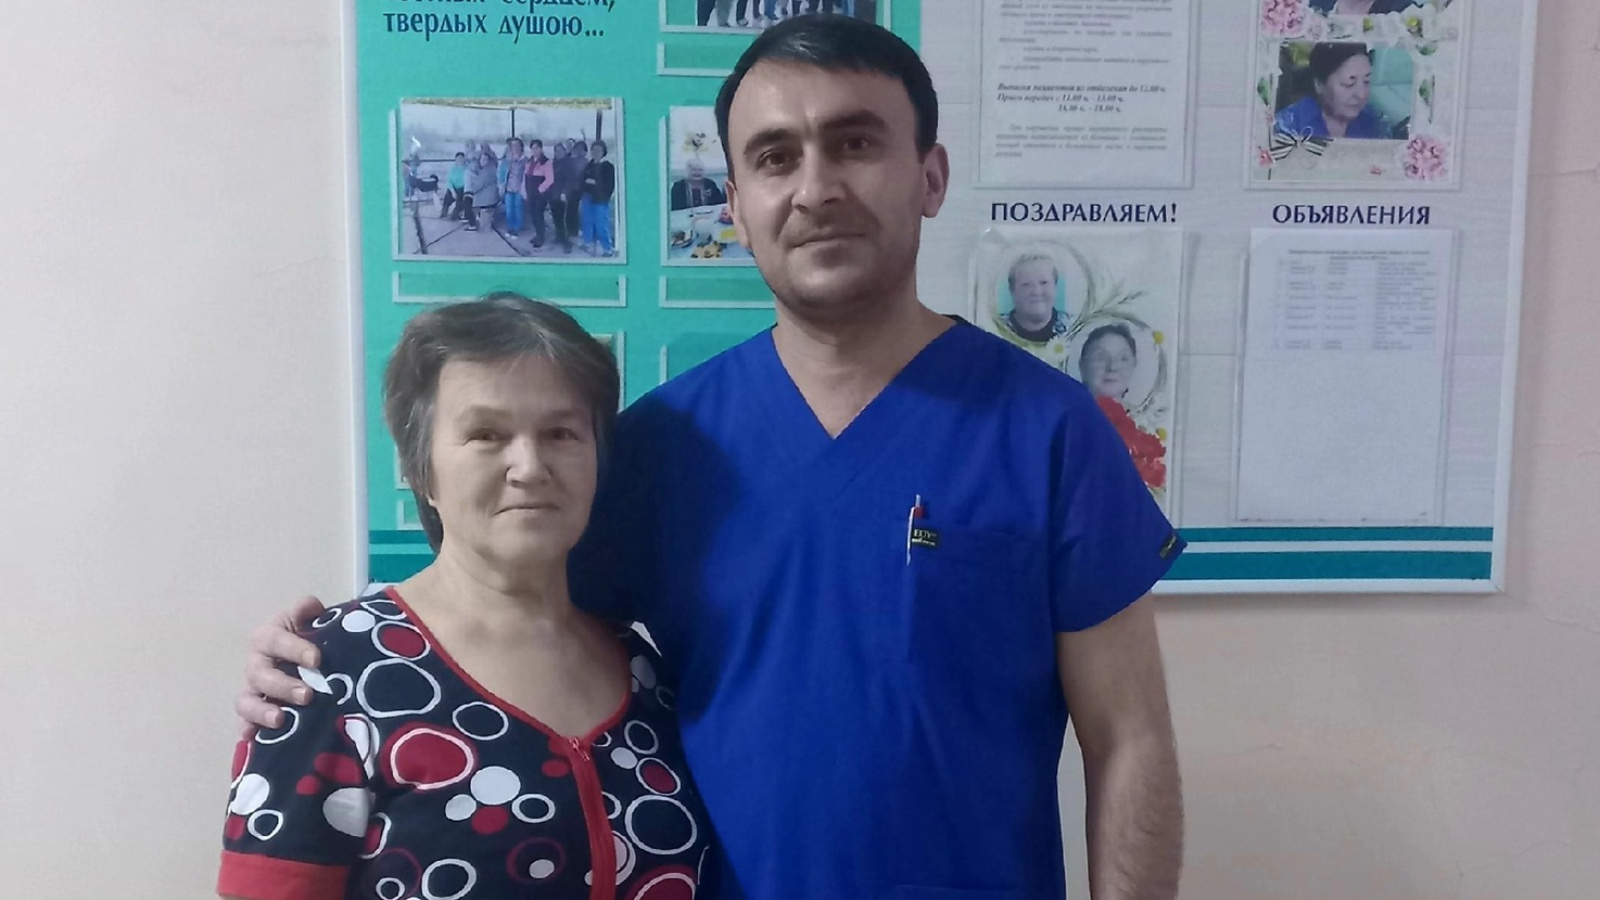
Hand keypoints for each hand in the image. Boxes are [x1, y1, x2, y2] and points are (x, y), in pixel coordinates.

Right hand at [234, 596, 325, 734]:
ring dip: (262, 710)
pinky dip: (247, 729)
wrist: (307, 657)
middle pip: (260, 674)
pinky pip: (244, 722)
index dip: (294, 649)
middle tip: (308, 695)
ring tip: (281, 720)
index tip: (317, 660)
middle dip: (282, 685)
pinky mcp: (254, 711)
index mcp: (267, 636)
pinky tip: (253, 737)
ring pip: (246, 700)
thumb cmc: (307, 636)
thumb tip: (308, 607)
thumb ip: (308, 611)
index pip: (275, 640)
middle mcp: (256, 663)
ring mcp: (252, 689)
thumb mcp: (309, 619)